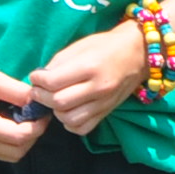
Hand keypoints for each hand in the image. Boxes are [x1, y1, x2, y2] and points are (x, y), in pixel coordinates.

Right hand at [0, 46, 46, 162]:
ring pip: (11, 155)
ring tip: (26, 118)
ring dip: (24, 140)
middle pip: (18, 151)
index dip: (38, 126)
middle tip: (37, 115)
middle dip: (33, 134)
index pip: (20, 137)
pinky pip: (2, 151)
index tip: (43, 110)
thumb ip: (17, 92)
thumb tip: (39, 102)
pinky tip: (14, 122)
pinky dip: (13, 141)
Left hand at [30, 24, 159, 137]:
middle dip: (41, 96)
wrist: (138, 54)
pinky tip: (68, 111)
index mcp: (90, 67)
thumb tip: (40, 79)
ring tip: (54, 100)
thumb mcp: (79, 47)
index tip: (37, 76)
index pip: (53, 82)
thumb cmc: (106, 45)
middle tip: (40, 89)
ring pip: (69, 118)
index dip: (37, 80)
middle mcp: (98, 87)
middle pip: (58, 102)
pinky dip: (70, 123)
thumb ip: (58, 64)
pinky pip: (82, 128)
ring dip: (55, 111)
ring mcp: (104, 103)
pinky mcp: (107, 112)